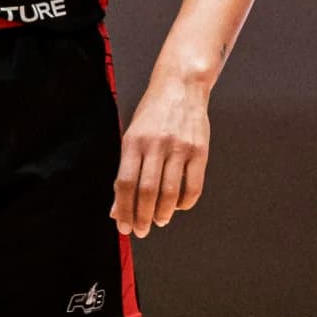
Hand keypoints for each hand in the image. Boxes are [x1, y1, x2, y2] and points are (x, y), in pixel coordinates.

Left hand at [113, 68, 209, 238]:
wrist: (181, 86)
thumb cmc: (152, 115)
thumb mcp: (132, 137)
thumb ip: (124, 172)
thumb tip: (117, 210)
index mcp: (133, 141)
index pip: (124, 183)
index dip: (124, 210)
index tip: (124, 227)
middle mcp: (156, 144)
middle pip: (147, 191)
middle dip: (142, 218)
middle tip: (142, 231)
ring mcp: (179, 147)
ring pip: (170, 192)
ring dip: (163, 214)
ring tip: (159, 221)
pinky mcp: (199, 150)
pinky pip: (193, 186)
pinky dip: (184, 203)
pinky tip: (178, 206)